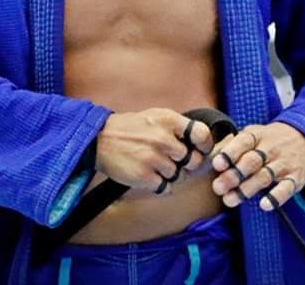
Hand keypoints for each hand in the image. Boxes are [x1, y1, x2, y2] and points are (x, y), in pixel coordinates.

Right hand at [96, 108, 213, 193]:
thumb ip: (178, 127)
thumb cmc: (130, 128)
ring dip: (171, 174)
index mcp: (168, 120)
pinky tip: (151, 176)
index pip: (201, 134)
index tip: (200, 149)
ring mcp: (153, 158)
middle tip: (174, 160)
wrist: (99, 139)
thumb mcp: (155, 116)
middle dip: (186, 163)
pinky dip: (161, 185)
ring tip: (156, 165)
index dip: (205, 144)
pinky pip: (166, 187)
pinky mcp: (143, 177)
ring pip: (179, 175)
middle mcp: (162, 138)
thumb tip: (202, 141)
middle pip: (192, 160)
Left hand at [211, 121, 304, 211]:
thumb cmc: (269, 141)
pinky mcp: (296, 177)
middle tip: (218, 187)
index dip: (230, 153)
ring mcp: (284, 163)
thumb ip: (235, 145)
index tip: (217, 165)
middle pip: (251, 161)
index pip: (243, 142)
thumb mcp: (254, 135)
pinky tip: (264, 205)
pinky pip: (287, 187)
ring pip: (264, 176)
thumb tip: (210, 159)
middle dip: (234, 175)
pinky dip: (276, 197)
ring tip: (230, 200)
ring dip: (246, 189)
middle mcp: (271, 148)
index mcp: (258, 135)